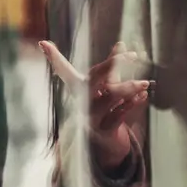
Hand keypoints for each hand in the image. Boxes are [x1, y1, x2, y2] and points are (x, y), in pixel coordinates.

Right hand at [40, 40, 150, 171]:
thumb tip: (122, 43)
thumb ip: (112, 67)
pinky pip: (119, 114)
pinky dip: (132, 104)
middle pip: (94, 79)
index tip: (43, 43)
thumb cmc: (103, 107)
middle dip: (112, 65)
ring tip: (144, 82)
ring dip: (129, 88)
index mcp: (76, 89)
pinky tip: (142, 96)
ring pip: (110, 98)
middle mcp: (80, 102)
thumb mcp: (104, 87)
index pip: (63, 69)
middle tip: (130, 55)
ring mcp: (90, 117)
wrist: (104, 143)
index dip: (53, 57)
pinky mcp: (103, 130)